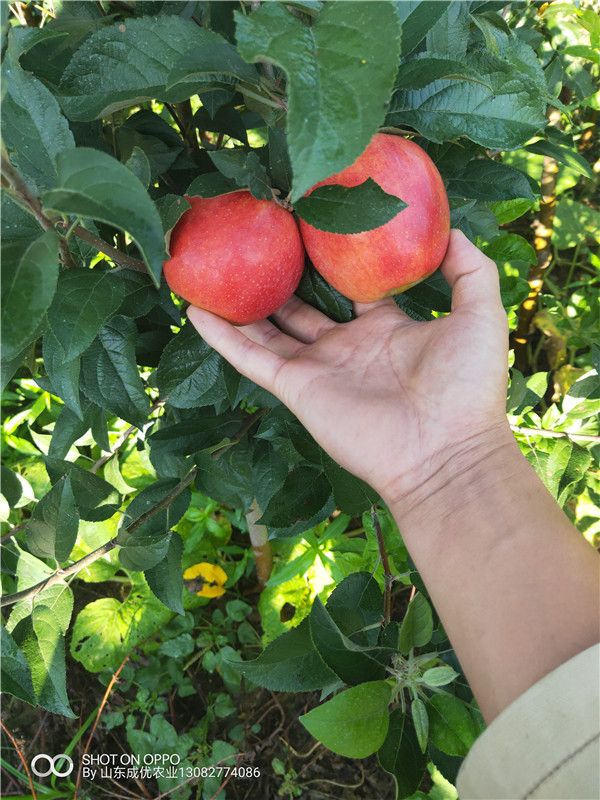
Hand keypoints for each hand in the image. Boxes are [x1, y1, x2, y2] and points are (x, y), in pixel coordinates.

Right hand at [187, 230, 510, 510]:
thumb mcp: (480, 313)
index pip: (352, 289)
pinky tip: (194, 309)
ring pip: (268, 331)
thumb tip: (451, 228)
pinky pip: (250, 357)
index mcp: (386, 330)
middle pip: (303, 308)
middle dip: (281, 279)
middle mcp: (347, 347)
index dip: (334, 261)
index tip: (312, 227)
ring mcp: (318, 369)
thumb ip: (469, 268)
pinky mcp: (296, 388)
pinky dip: (221, 336)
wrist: (445, 451)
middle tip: (256, 242)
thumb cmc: (466, 386)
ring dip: (241, 305)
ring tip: (213, 271)